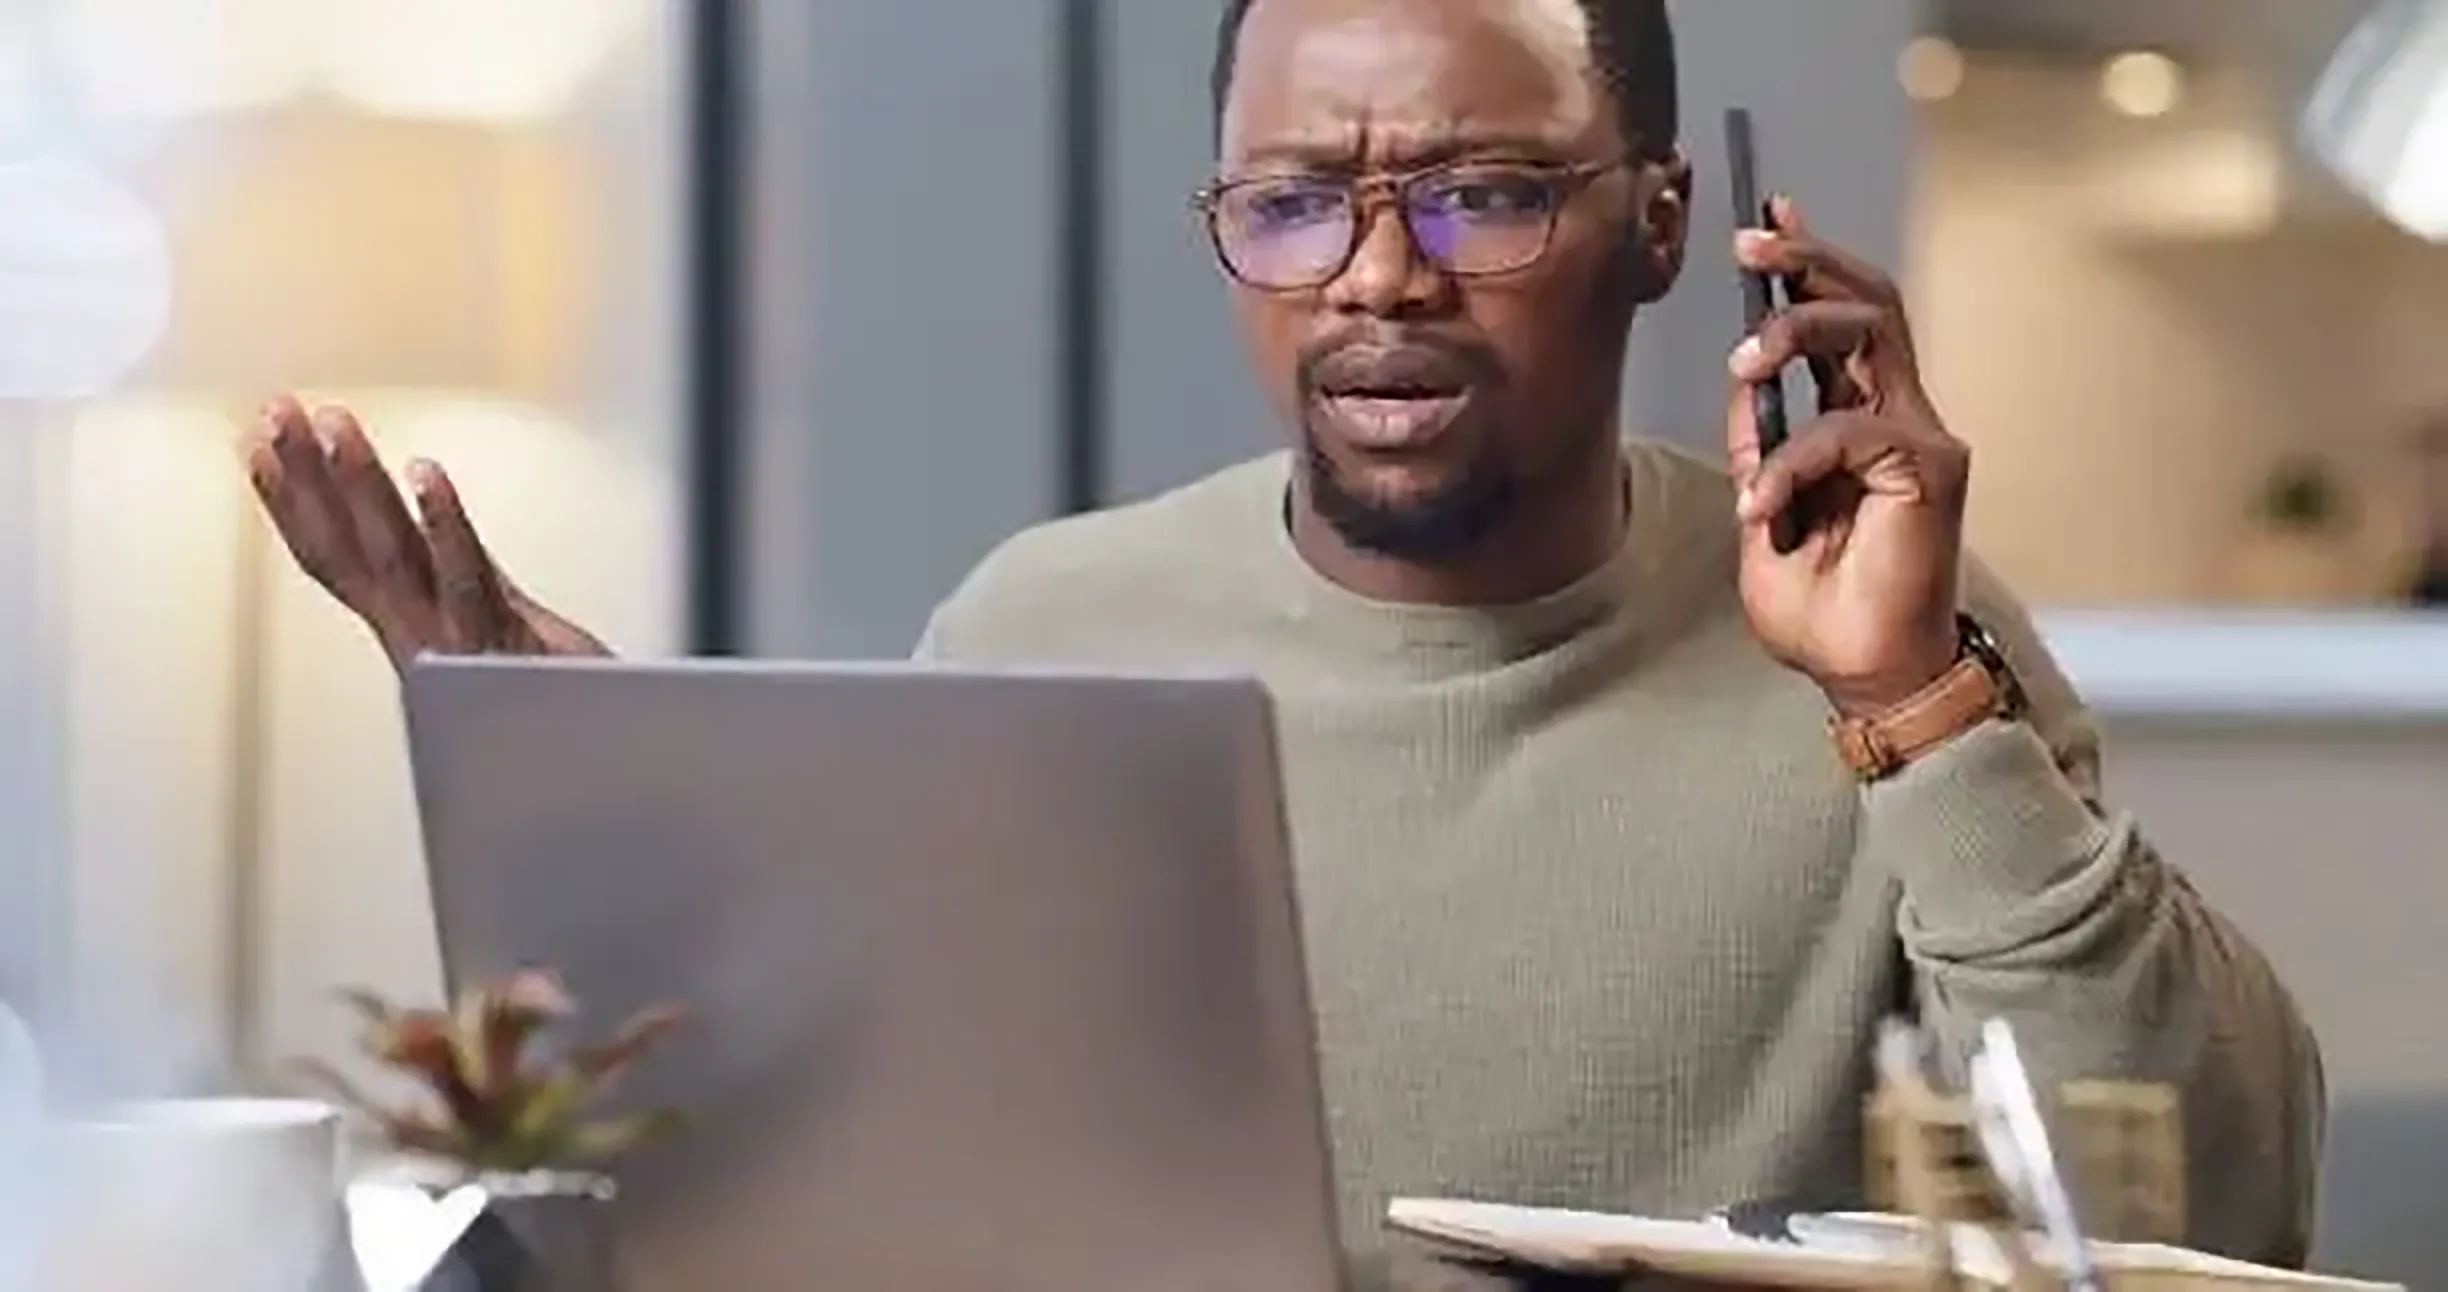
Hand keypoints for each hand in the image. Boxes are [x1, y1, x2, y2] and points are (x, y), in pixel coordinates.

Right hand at [243, 395, 610, 669]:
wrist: (603, 761)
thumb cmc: (559, 697)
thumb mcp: (494, 624)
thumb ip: (461, 576)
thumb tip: (431, 520)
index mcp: (411, 624)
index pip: (336, 554)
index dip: (291, 501)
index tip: (255, 439)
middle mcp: (419, 632)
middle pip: (349, 547)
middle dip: (307, 479)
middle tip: (276, 410)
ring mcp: (454, 640)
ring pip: (394, 556)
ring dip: (360, 488)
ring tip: (336, 425)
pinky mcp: (501, 646)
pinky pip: (466, 581)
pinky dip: (444, 526)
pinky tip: (426, 475)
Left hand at [1725, 198, 1964, 715]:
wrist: (1865, 675)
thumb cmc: (1820, 608)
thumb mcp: (1759, 515)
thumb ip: (1755, 450)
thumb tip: (1743, 387)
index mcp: (1863, 421)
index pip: (1845, 319)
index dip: (1810, 264)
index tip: (1768, 219)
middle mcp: (1901, 416)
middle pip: (1867, 303)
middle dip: (1807, 262)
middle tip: (1750, 243)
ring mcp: (1921, 438)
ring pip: (1868, 336)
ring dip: (1796, 331)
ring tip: (1745, 361)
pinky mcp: (1929, 469)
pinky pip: (1847, 430)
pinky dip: (1790, 459)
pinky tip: (1759, 504)